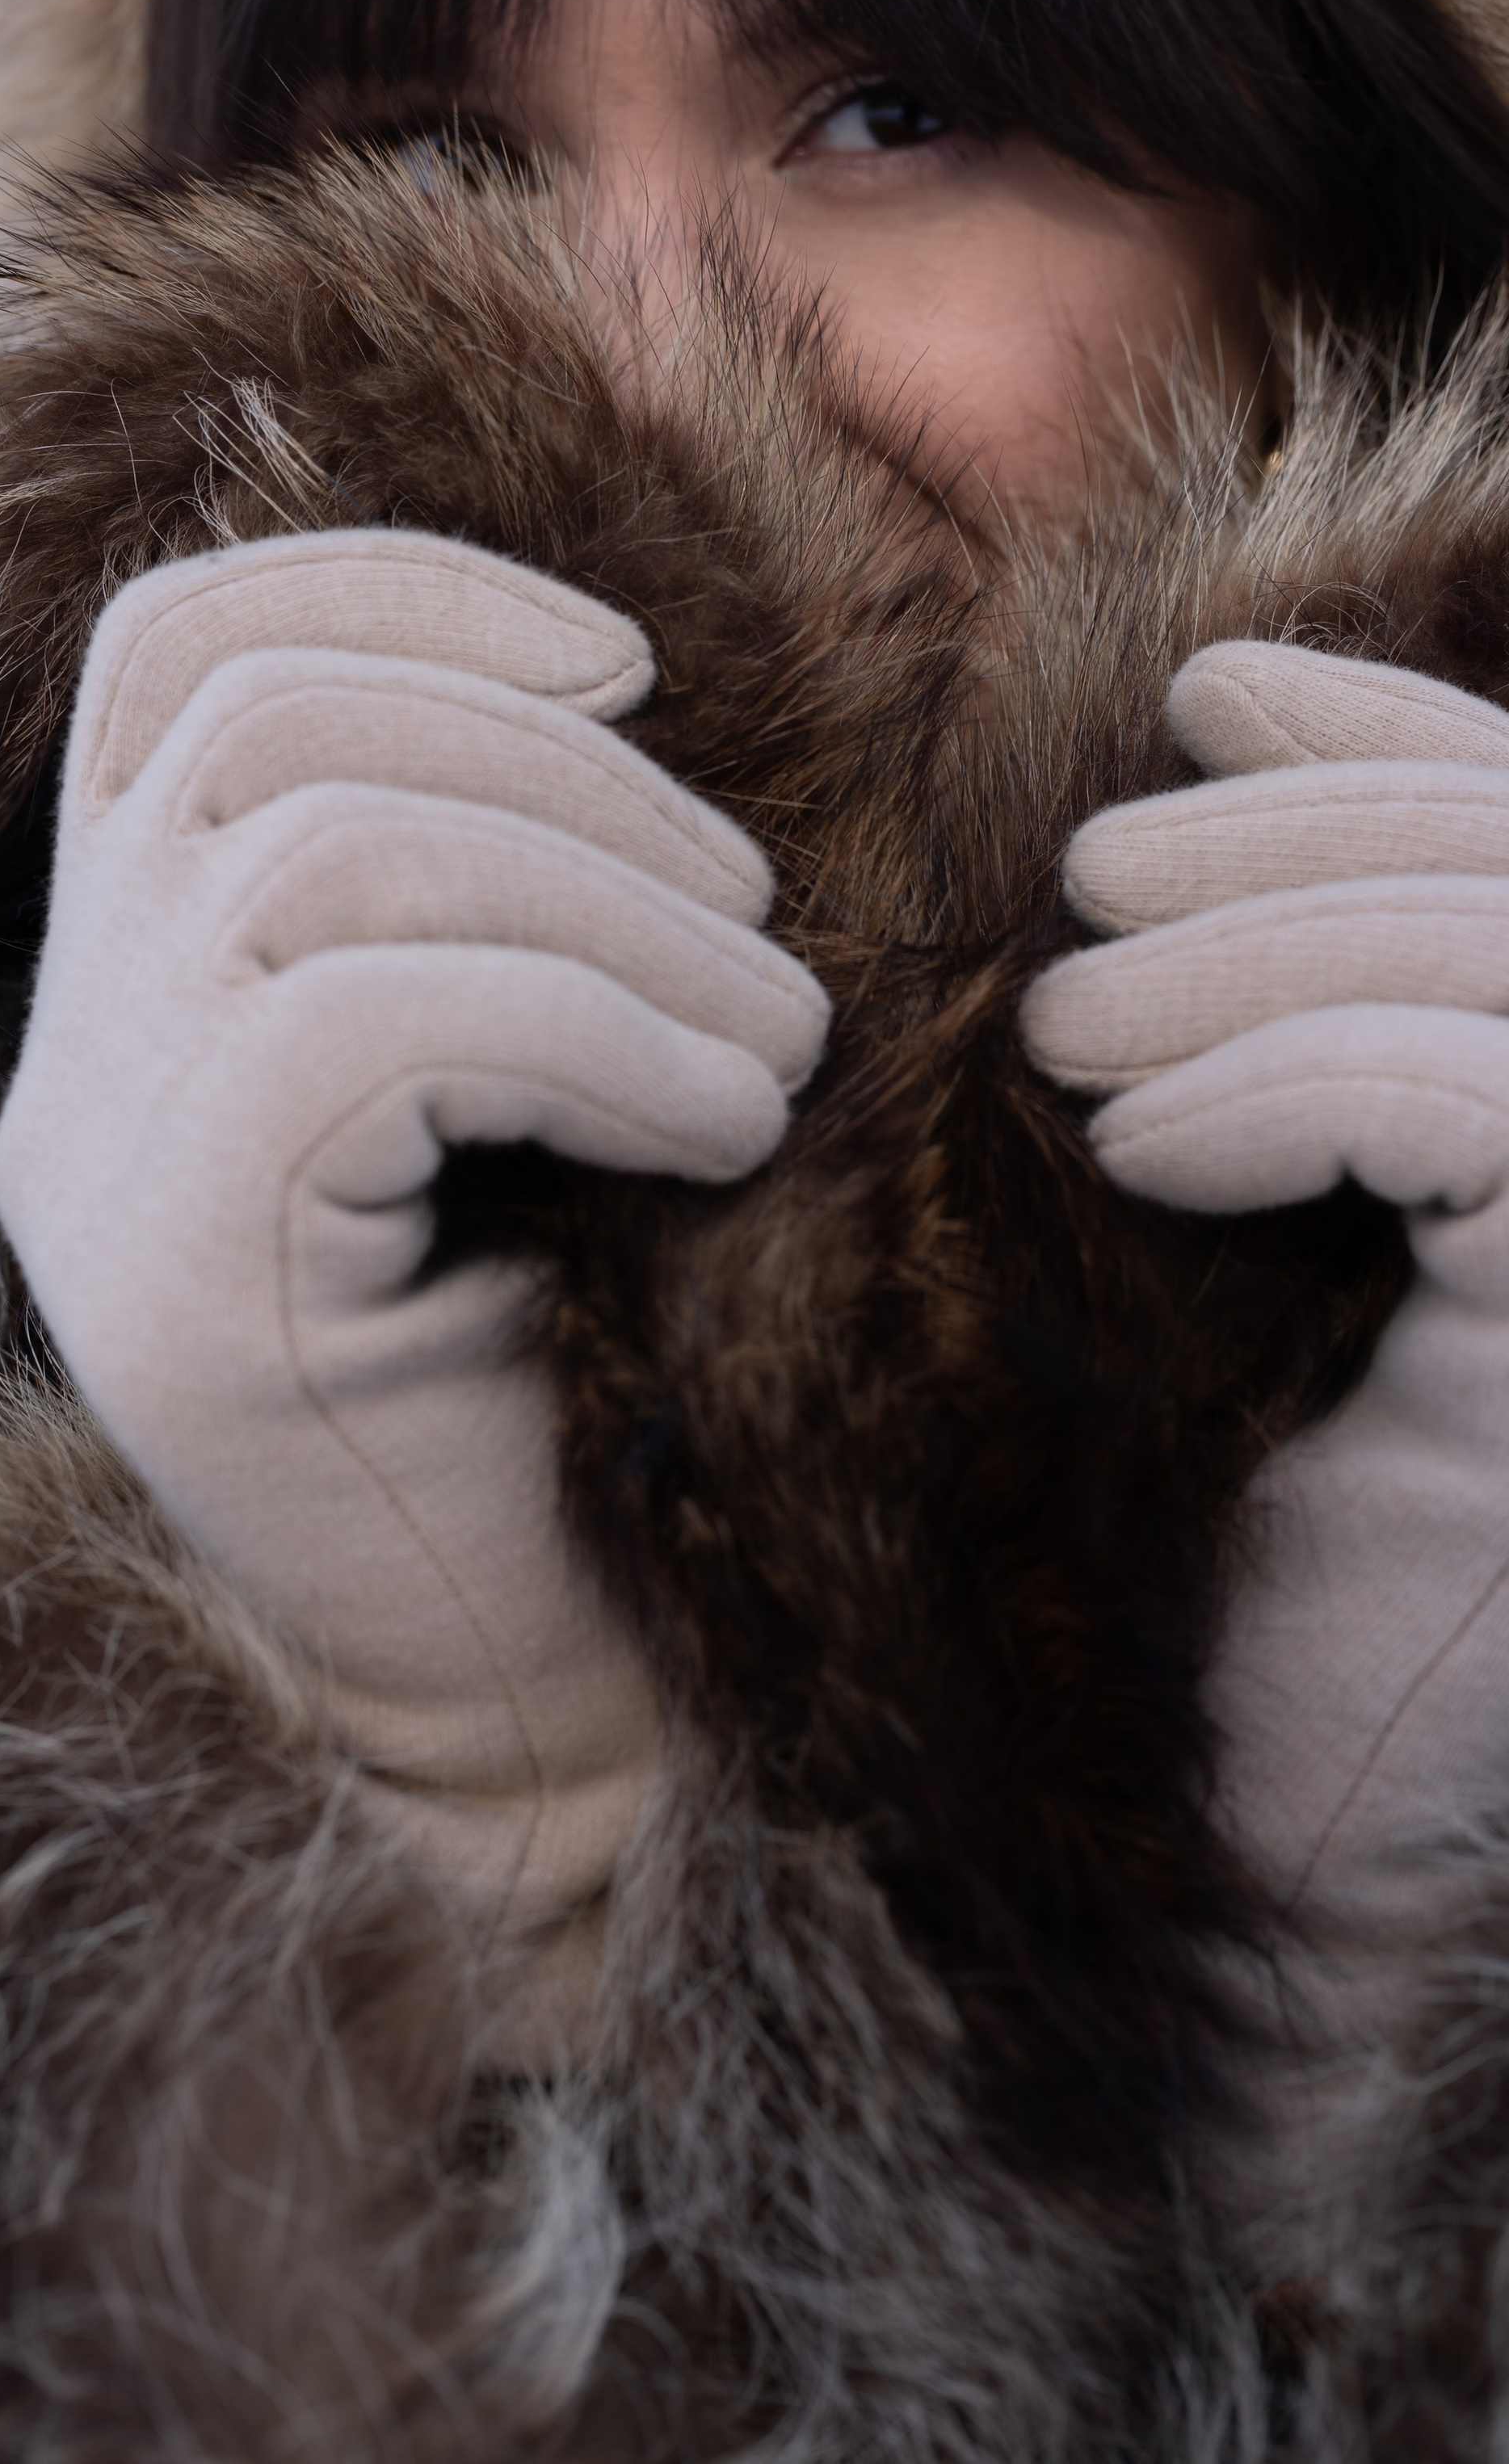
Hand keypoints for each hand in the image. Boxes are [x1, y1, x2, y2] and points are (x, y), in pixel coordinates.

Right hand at [0, 529, 829, 1943]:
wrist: (545, 1708)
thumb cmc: (584, 1382)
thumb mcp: (526, 1091)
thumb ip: (491, 899)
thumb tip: (621, 671)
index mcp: (137, 989)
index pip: (172, 665)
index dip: (396, 594)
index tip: (621, 660)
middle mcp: (75, 1060)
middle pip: (271, 729)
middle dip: (559, 766)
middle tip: (756, 911)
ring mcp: (98, 1163)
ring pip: (328, 851)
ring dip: (612, 902)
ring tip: (778, 1036)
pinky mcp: (177, 1274)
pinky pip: (378, 1013)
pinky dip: (602, 1029)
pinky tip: (729, 1123)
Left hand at [1022, 640, 1508, 2019]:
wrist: (1228, 1831)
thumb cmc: (1208, 1505)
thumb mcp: (1240, 1184)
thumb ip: (1271, 965)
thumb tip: (1213, 697)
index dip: (1389, 733)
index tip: (1207, 699)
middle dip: (1306, 829)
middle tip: (1093, 880)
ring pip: (1497, 955)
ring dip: (1263, 948)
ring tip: (1063, 1027)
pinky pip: (1472, 1098)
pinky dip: (1292, 1073)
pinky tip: (1141, 1139)